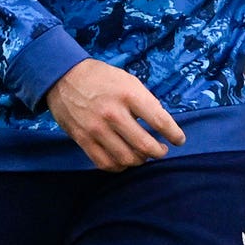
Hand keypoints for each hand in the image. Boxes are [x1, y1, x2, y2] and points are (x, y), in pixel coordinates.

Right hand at [47, 57, 184, 171]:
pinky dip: (119, 167)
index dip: (174, 134)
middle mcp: (113, 113)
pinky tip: (125, 161)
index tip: (179, 140)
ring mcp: (96, 128)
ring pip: (126, 158)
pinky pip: (105, 163)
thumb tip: (162, 125)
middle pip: (144, 145)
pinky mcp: (82, 139)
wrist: (64, 77)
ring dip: (140, 161)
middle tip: (161, 150)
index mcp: (129, 95)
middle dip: (159, 152)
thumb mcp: (129, 81)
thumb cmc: (103, 78)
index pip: (160, 121)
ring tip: (143, 156)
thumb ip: (146, 102)